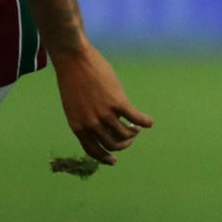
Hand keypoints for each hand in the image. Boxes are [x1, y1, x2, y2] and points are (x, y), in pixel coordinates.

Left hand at [51, 41, 153, 164]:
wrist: (74, 60)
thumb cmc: (72, 80)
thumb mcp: (73, 106)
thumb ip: (85, 120)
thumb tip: (101, 129)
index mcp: (78, 127)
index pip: (93, 150)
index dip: (105, 157)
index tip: (114, 160)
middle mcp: (91, 124)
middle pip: (113, 144)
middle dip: (124, 144)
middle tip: (130, 138)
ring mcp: (105, 114)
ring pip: (126, 133)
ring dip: (134, 132)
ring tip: (136, 127)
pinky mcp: (119, 103)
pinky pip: (136, 118)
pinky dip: (145, 122)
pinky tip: (149, 122)